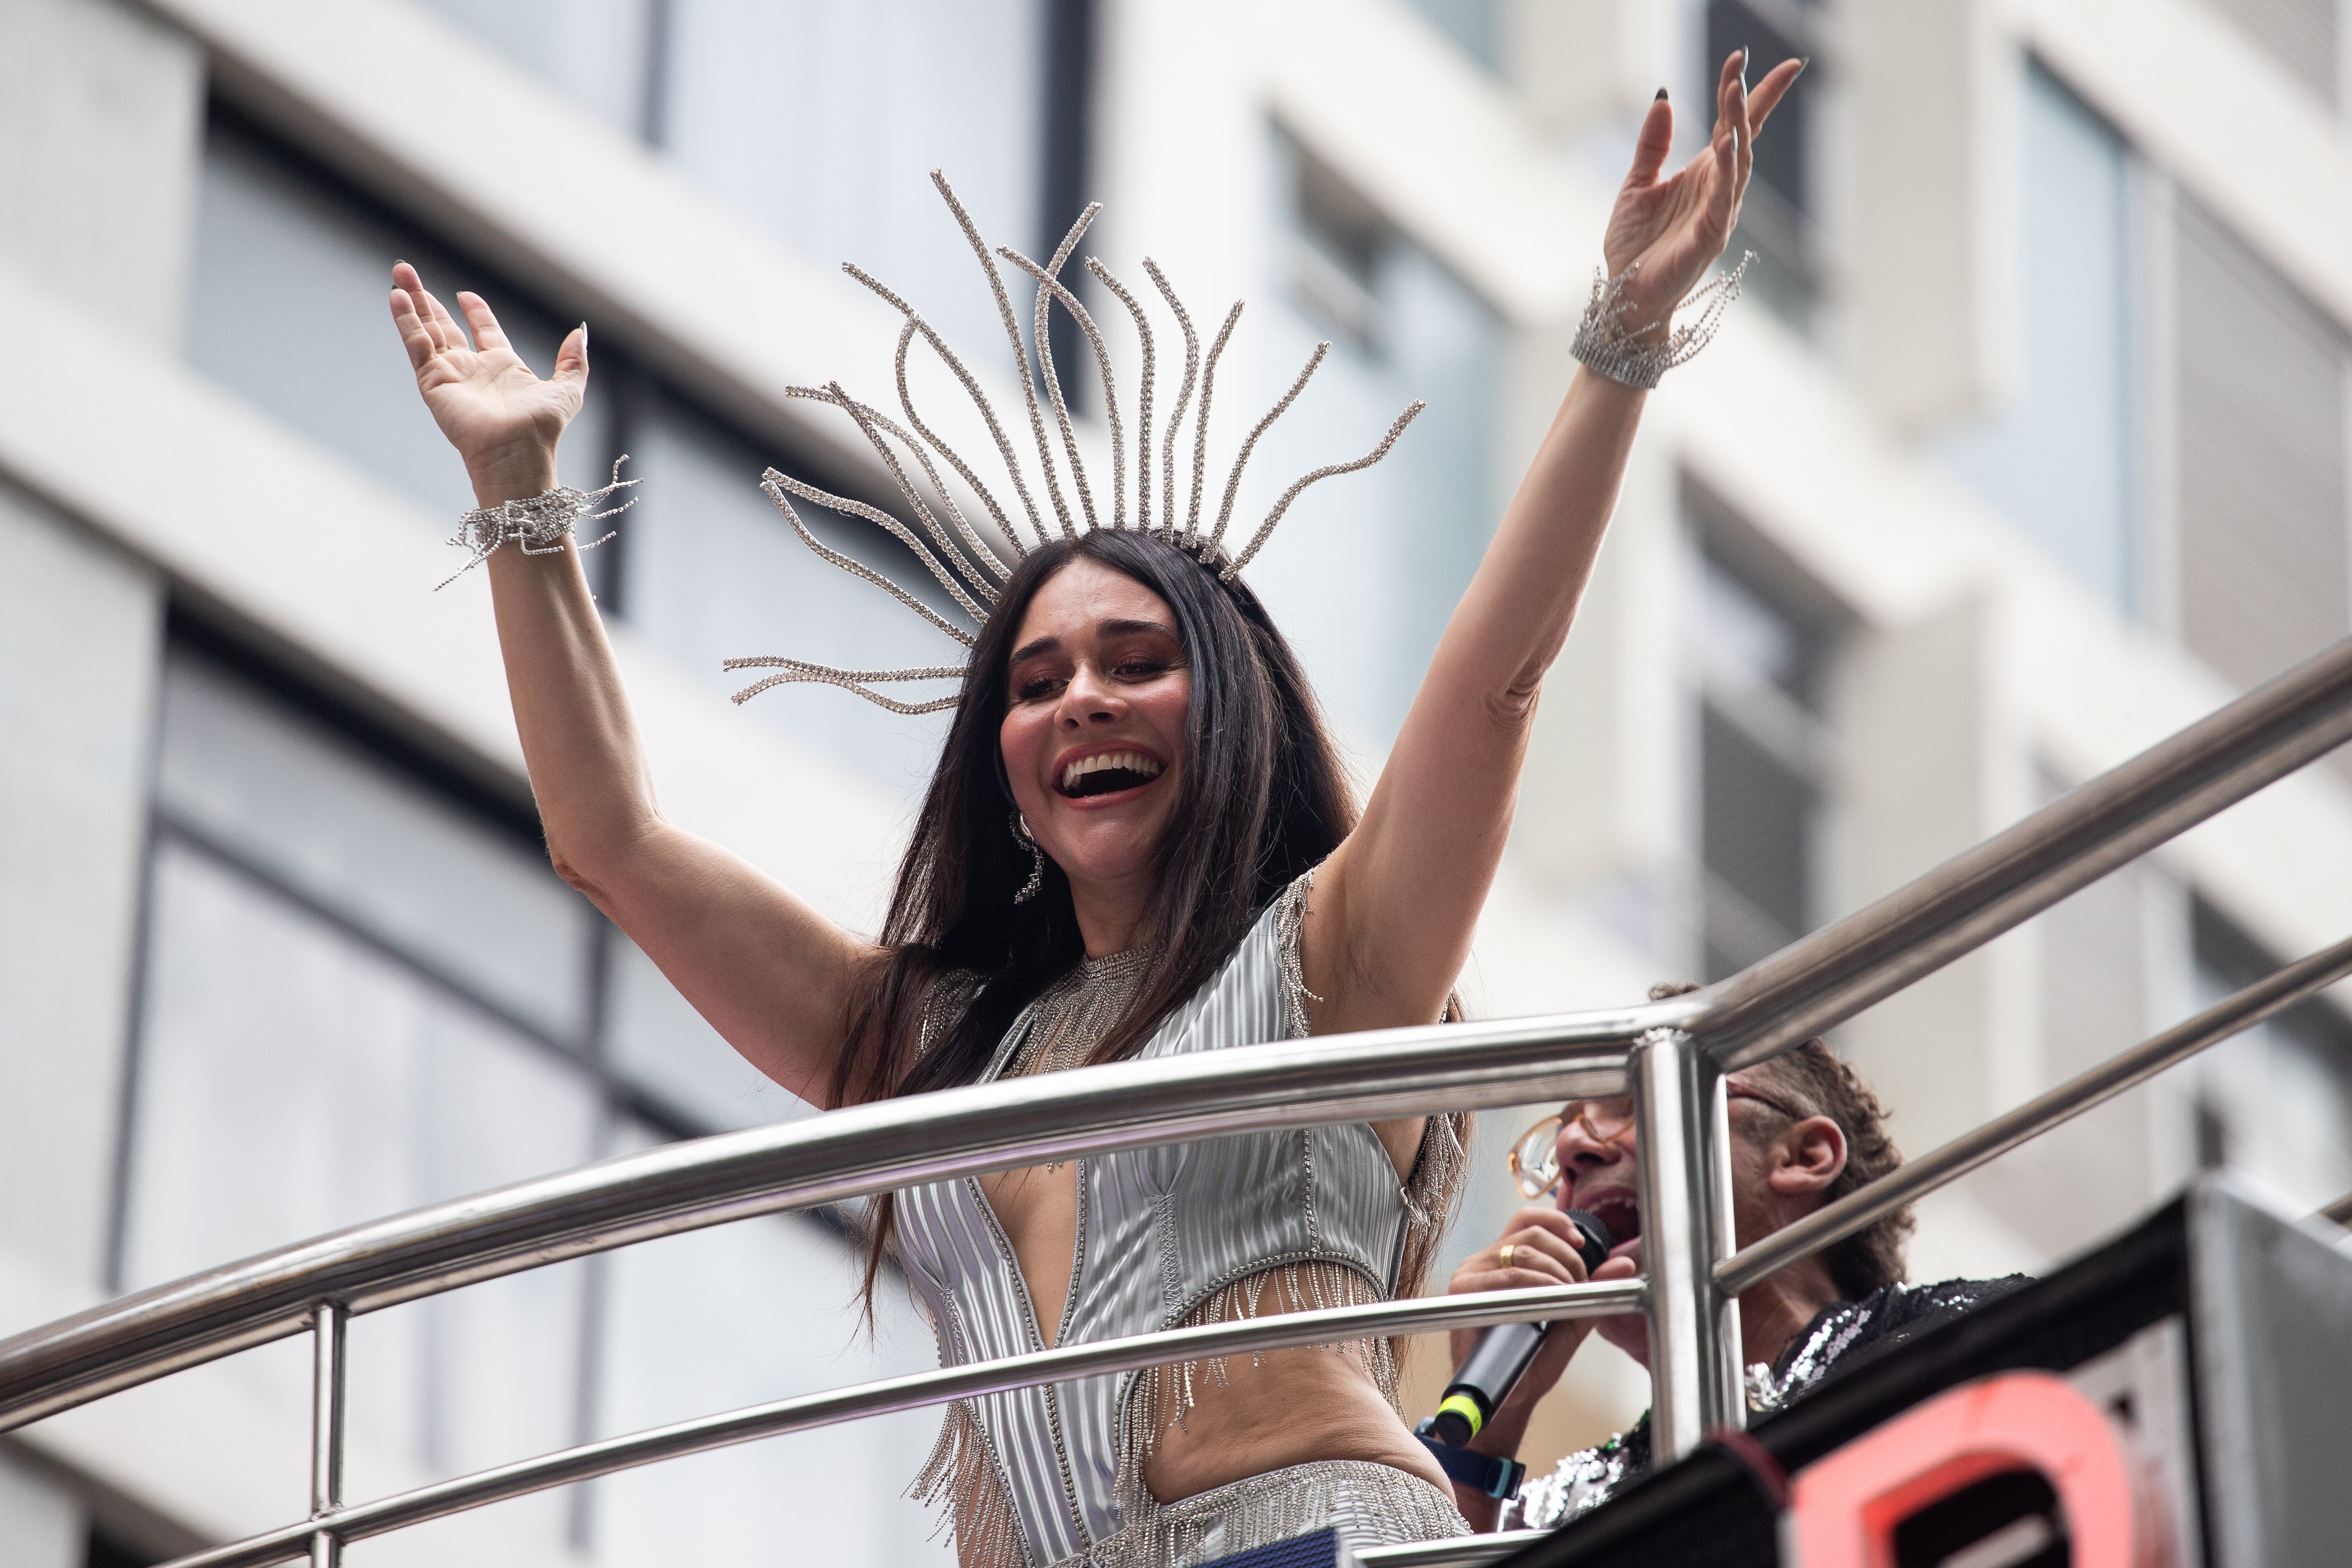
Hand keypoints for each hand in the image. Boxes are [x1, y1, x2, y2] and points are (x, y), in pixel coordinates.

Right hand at [389, 261, 586, 500]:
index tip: (467, 295)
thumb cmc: (542, 428)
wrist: (518, 450)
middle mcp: (473, 369)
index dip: (477, 312)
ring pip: (426, 330)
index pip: (484, 332)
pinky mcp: (433, 381)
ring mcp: (450, 375)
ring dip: (412, 302)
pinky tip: (397, 298)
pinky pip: (417, 345)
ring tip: (400, 272)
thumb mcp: (568, 389)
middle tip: (413, 273)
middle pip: (446, 326)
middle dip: (429, 300)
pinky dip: (406, 321)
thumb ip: (573, 361)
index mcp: (503, 367)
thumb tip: (580, 332)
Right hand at [1444, 1206, 1641, 1452]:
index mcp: (1503, 1259)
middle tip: (1579, 1284)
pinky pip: (1506, 1277)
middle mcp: (1483, 1261)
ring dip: (1553, 1272)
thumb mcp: (1568, 1317)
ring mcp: (1471, 1274)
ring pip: (1520, 1252)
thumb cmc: (1533, 1357)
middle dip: (1565, 1257)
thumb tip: (1625, 1266)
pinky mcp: (1463, 1292)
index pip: (1527, 1219)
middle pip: (1530, 1234)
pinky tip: (1546, 1300)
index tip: (1581, 1242)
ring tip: (1564, 1297)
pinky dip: (1534, 1284)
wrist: (1508, 1395)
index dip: (1557, 1221)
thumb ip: (1592, 1290)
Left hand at [1602, 50, 1803, 339]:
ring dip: (1739, 127)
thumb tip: (1663, 97)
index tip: (1740, 55)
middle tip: (1745, 65)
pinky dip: (1727, 172)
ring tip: (1736, 92)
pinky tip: (1727, 145)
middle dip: (1751, 100)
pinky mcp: (1709, 239)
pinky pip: (1724, 201)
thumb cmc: (1634, 249)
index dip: (1739, 91)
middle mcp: (1717, 192)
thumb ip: (1652, 146)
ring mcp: (1718, 215)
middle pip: (1744, 137)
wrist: (1624, 298)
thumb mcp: (1635, 187)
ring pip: (1739, 164)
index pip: (1731, 126)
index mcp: (1703, 176)